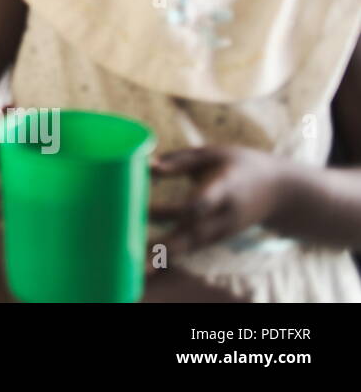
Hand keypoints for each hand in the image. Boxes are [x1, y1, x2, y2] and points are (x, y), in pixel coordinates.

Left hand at [150, 146, 287, 257]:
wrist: (280, 192)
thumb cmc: (238, 165)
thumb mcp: (214, 154)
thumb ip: (180, 161)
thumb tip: (148, 167)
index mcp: (226, 186)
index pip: (207, 199)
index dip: (187, 205)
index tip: (163, 204)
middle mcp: (226, 213)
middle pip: (196, 230)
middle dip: (168, 239)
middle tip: (137, 244)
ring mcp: (224, 229)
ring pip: (193, 245)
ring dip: (166, 253)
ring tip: (139, 263)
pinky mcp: (218, 238)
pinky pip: (192, 248)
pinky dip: (171, 254)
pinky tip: (147, 261)